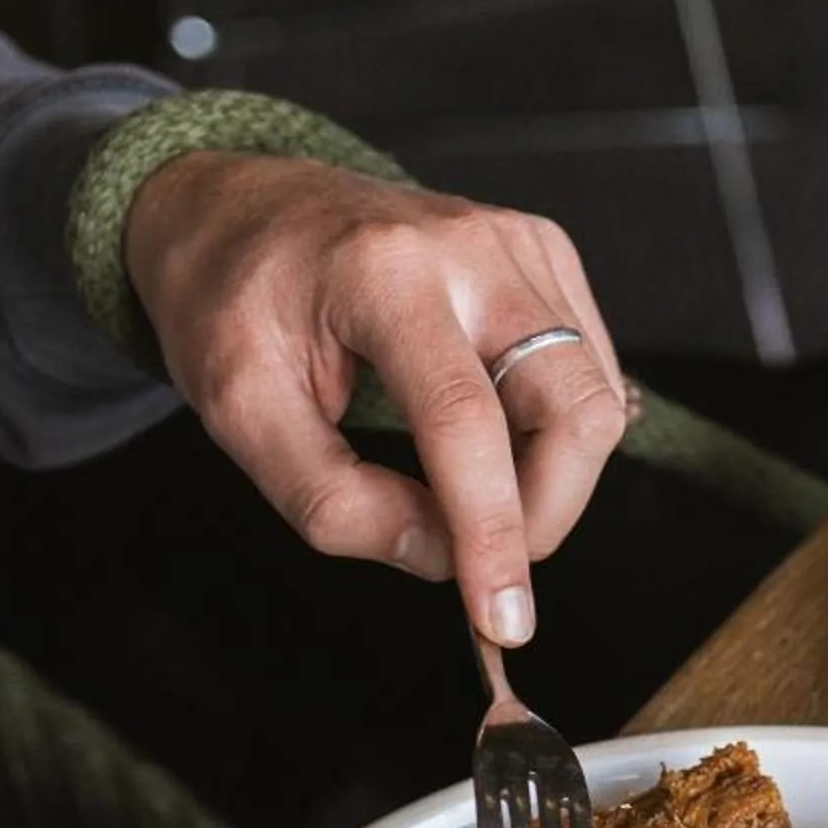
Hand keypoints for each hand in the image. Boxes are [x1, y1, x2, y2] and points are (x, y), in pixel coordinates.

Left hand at [124, 152, 628, 646]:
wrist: (238, 208)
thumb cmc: (230, 302)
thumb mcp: (241, 414)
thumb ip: (332, 501)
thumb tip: (436, 556)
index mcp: (381, 274)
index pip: (466, 423)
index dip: (492, 534)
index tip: (501, 619)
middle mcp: (469, 246)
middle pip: (573, 407)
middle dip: (546, 514)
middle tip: (484, 566)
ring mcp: (517, 243)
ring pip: (596, 395)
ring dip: (552, 480)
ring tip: (472, 500)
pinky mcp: (542, 254)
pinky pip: (589, 369)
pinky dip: (556, 434)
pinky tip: (496, 444)